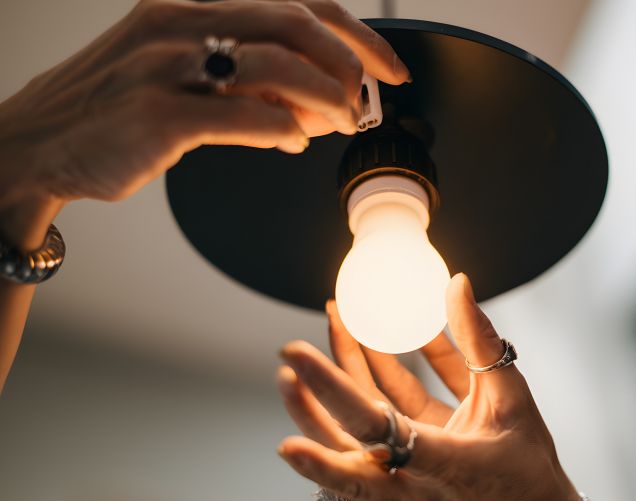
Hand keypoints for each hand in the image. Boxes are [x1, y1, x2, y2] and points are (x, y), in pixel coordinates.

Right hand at [0, 0, 408, 248]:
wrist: (40, 145)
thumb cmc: (113, 110)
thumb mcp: (178, 73)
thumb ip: (243, 83)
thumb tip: (307, 108)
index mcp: (190, 6)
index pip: (294, 3)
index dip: (354, 33)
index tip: (388, 67)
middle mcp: (180, 24)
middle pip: (295, 24)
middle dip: (350, 63)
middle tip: (370, 98)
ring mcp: (166, 68)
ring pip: (275, 68)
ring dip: (323, 100)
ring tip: (335, 124)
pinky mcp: (157, 116)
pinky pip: (241, 118)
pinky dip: (282, 130)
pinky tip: (293, 142)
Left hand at [277, 273, 583, 500]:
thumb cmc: (527, 471)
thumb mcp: (512, 400)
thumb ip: (479, 342)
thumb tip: (456, 287)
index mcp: (442, 461)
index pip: (372, 421)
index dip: (330, 388)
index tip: (293, 362)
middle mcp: (410, 482)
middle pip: (340, 442)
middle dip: (308, 400)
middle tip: (289, 355)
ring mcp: (398, 489)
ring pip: (344, 447)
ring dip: (322, 404)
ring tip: (305, 361)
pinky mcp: (396, 487)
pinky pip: (361, 448)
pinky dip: (348, 415)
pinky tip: (340, 379)